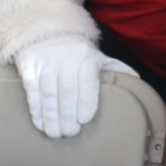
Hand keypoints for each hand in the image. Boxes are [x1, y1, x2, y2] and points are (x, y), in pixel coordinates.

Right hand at [14, 35, 136, 137]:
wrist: (48, 31)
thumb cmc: (78, 53)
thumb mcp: (98, 57)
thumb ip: (116, 70)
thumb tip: (136, 82)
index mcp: (86, 55)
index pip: (87, 81)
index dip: (86, 102)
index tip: (84, 121)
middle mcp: (65, 56)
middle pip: (67, 91)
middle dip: (67, 116)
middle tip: (68, 134)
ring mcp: (45, 60)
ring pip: (48, 93)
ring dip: (51, 117)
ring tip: (54, 134)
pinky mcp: (28, 64)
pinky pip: (32, 90)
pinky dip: (36, 109)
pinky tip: (40, 123)